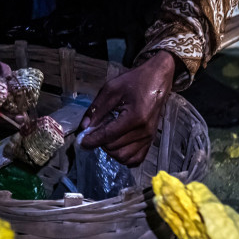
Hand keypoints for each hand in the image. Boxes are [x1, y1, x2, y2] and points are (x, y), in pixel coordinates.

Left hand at [78, 50, 176, 165]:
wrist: (158, 79)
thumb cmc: (135, 81)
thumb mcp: (111, 89)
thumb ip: (97, 109)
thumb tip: (84, 127)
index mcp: (134, 117)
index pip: (108, 136)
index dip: (91, 140)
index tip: (80, 141)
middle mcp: (144, 131)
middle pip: (114, 148)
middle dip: (100, 142)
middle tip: (95, 130)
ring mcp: (149, 137)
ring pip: (124, 157)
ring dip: (111, 150)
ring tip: (107, 136)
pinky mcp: (151, 140)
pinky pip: (136, 159)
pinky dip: (124, 156)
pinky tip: (117, 145)